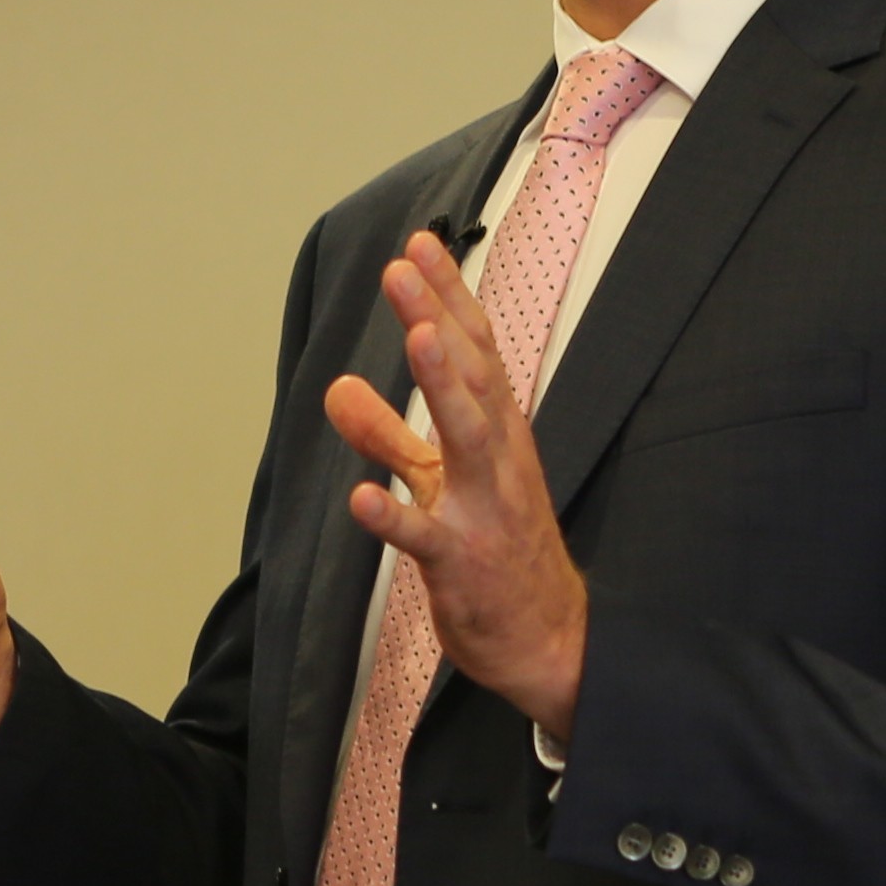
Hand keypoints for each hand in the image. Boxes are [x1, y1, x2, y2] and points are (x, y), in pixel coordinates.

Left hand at [321, 232, 587, 742]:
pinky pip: (427, 539)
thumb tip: (337, 387)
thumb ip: (387, 433)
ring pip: (467, 441)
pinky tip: (359, 496)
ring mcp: (485, 512)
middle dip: (440, 320)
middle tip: (405, 266)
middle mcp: (500, 461)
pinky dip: (394, 517)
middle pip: (473, 379)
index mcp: (498, 434)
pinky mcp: (464, 566)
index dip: (450, 297)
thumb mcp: (438, 482)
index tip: (421, 244)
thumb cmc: (496, 550)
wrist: (548, 641)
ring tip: (416, 338)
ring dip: (442, 389)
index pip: (476, 351)